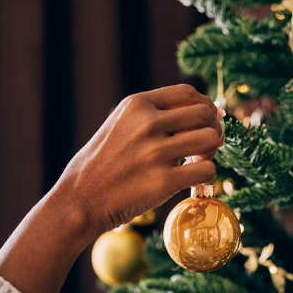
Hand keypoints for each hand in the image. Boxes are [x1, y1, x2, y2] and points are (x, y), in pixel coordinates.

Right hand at [52, 83, 224, 238]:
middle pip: (204, 114)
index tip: (208, 120)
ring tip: (196, 163)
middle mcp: (147, 123)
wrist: (80, 199)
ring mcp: (155, 152)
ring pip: (209, 140)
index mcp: (137, 104)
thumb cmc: (101, 164)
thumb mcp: (119, 125)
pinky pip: (206, 171)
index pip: (187, 93)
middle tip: (206, 145)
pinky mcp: (163, 181)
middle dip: (213, 128)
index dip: (205, 106)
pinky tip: (193, 181)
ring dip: (210, 152)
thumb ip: (151, 115)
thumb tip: (199, 112)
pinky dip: (206, 176)